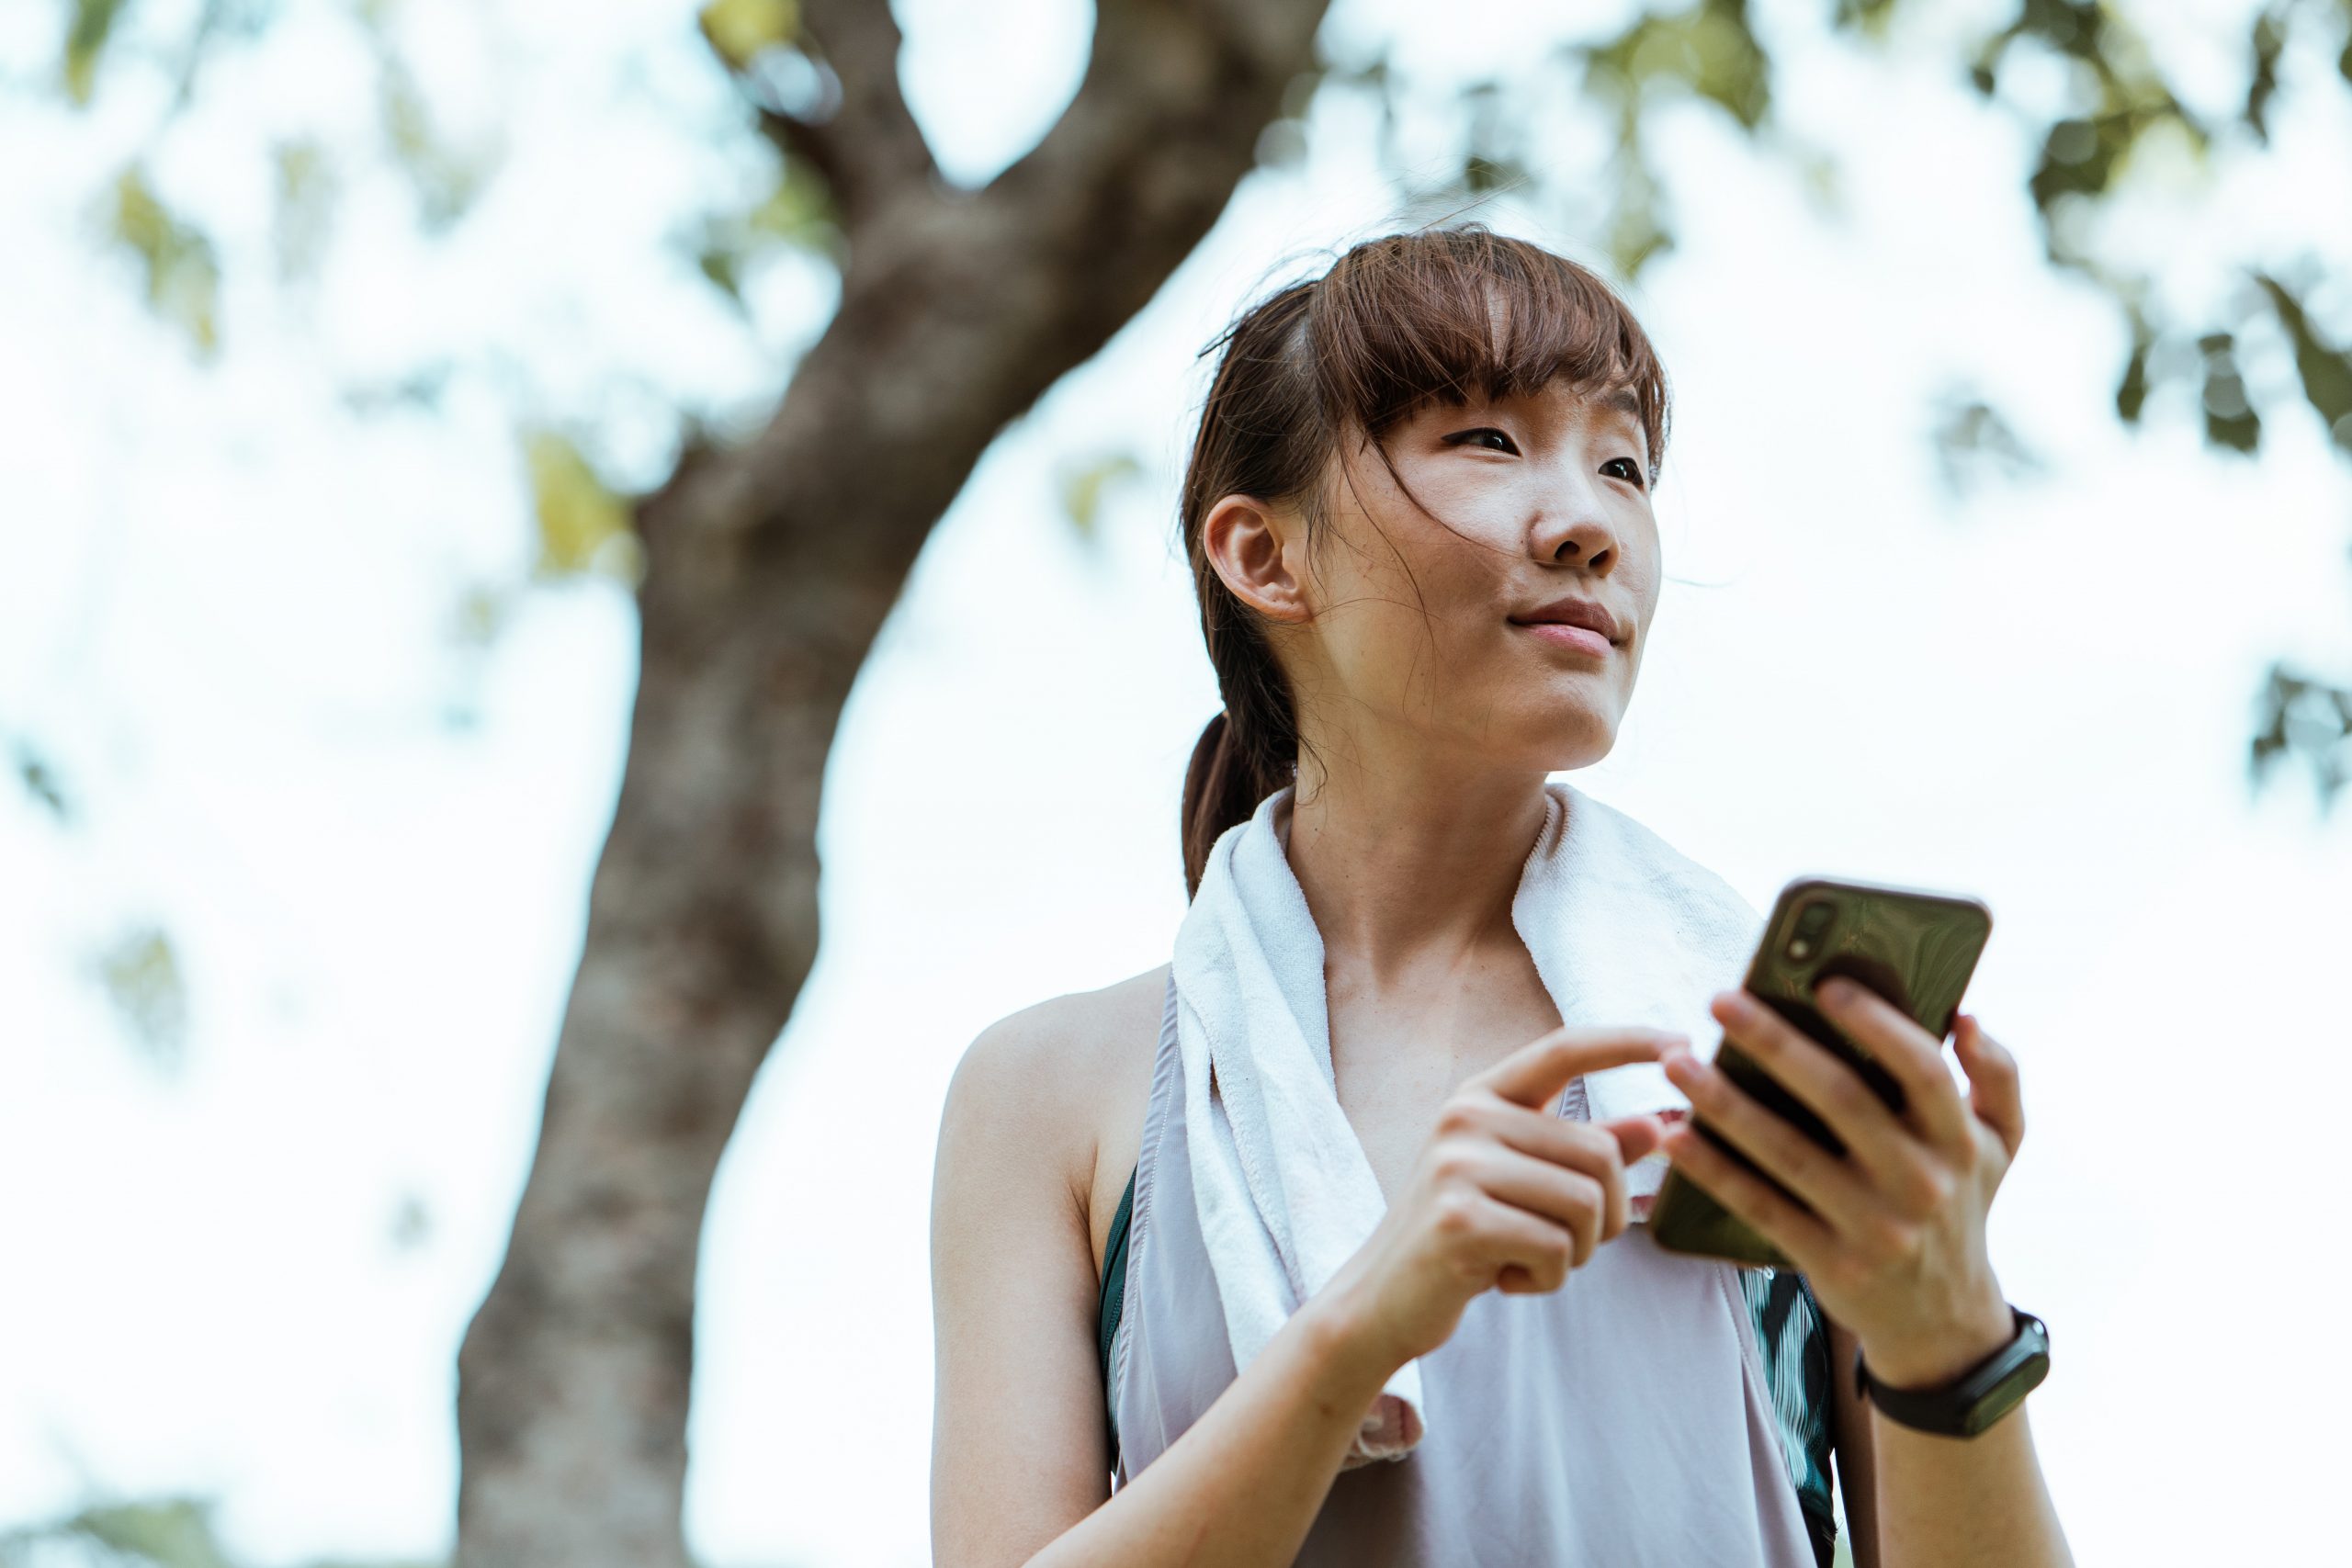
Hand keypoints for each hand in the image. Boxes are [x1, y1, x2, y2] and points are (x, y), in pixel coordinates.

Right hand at [1317, 1023, 1681, 1374]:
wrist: (1382, 1299)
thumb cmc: (1465, 1237)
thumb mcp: (1525, 1185)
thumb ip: (1586, 1151)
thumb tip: (1658, 1125)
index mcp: (1482, 1096)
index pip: (1564, 1049)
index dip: (1627, 1042)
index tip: (1684, 1043)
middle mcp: (1466, 1116)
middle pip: (1599, 1153)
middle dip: (1606, 1217)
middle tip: (1562, 1245)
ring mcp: (1457, 1164)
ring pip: (1585, 1204)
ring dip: (1575, 1253)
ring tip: (1524, 1258)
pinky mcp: (1459, 1219)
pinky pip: (1555, 1248)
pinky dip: (1546, 1278)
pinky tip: (1503, 1279)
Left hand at [1656, 979, 2025, 1388]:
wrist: (1944, 1321)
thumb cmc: (1959, 1204)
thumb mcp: (2000, 1147)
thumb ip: (1997, 1077)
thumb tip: (1965, 1018)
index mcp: (1960, 1141)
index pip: (1924, 1070)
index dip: (1877, 1024)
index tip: (1823, 984)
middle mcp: (1921, 1182)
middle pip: (1842, 1100)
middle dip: (1776, 1044)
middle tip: (1721, 1001)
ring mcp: (1875, 1227)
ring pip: (1788, 1153)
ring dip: (1725, 1104)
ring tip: (1677, 1063)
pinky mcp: (1831, 1263)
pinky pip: (1762, 1207)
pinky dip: (1714, 1171)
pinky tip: (1674, 1137)